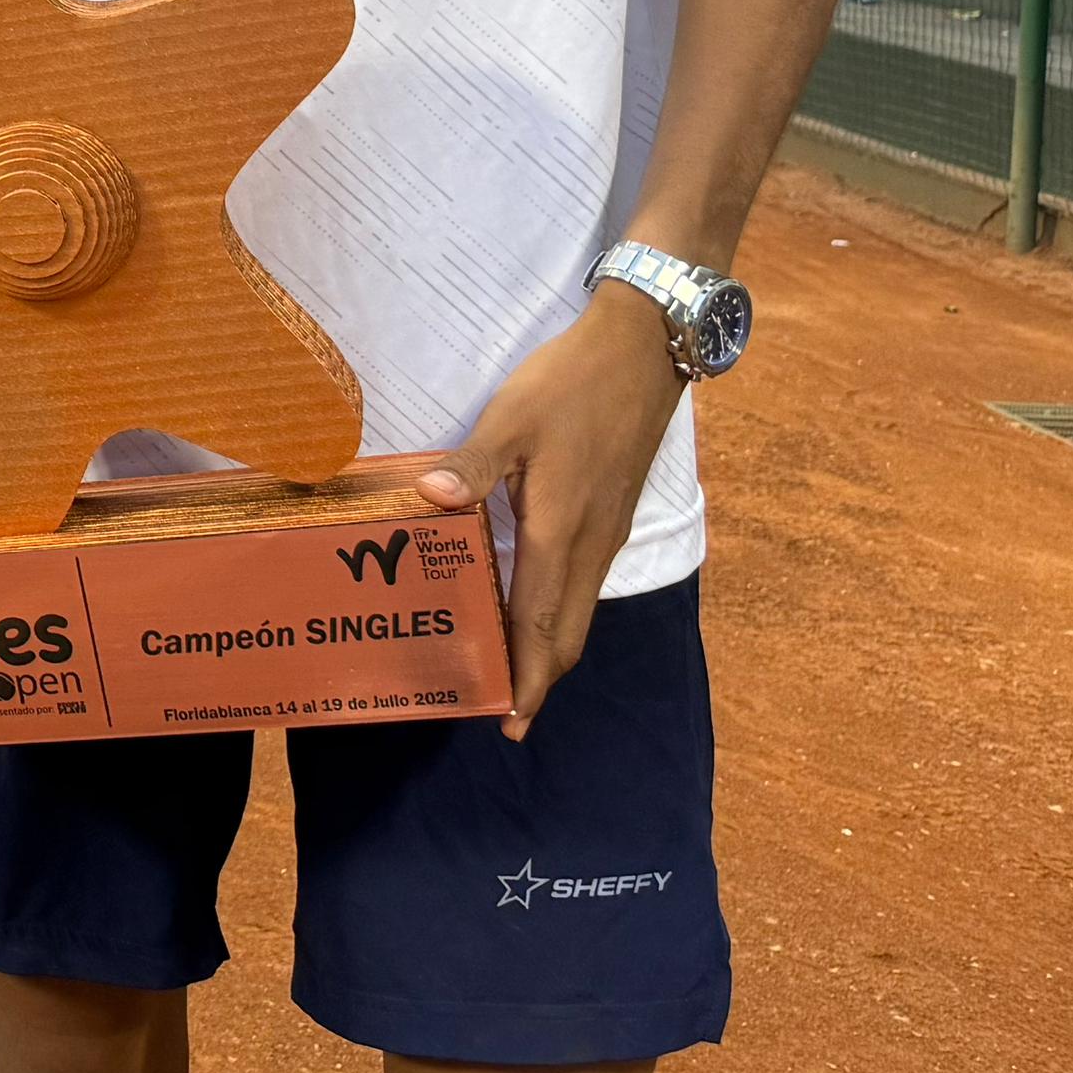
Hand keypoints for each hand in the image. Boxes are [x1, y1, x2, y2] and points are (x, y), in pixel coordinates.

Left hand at [417, 288, 684, 739]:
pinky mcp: (614, 514)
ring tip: (514, 670)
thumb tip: (430, 499)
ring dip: (549, 647)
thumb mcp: (511, 417)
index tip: (511, 719)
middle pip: (567, 632)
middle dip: (538, 677)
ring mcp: (608, 531)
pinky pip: (585, 583)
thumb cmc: (571, 384)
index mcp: (560, 530)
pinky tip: (534, 605)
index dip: (526, 676)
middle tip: (506, 712)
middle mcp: (590, 544)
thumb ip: (472, 465)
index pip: (540, 623)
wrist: (643, 353)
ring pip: (580, 610)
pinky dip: (561, 612)